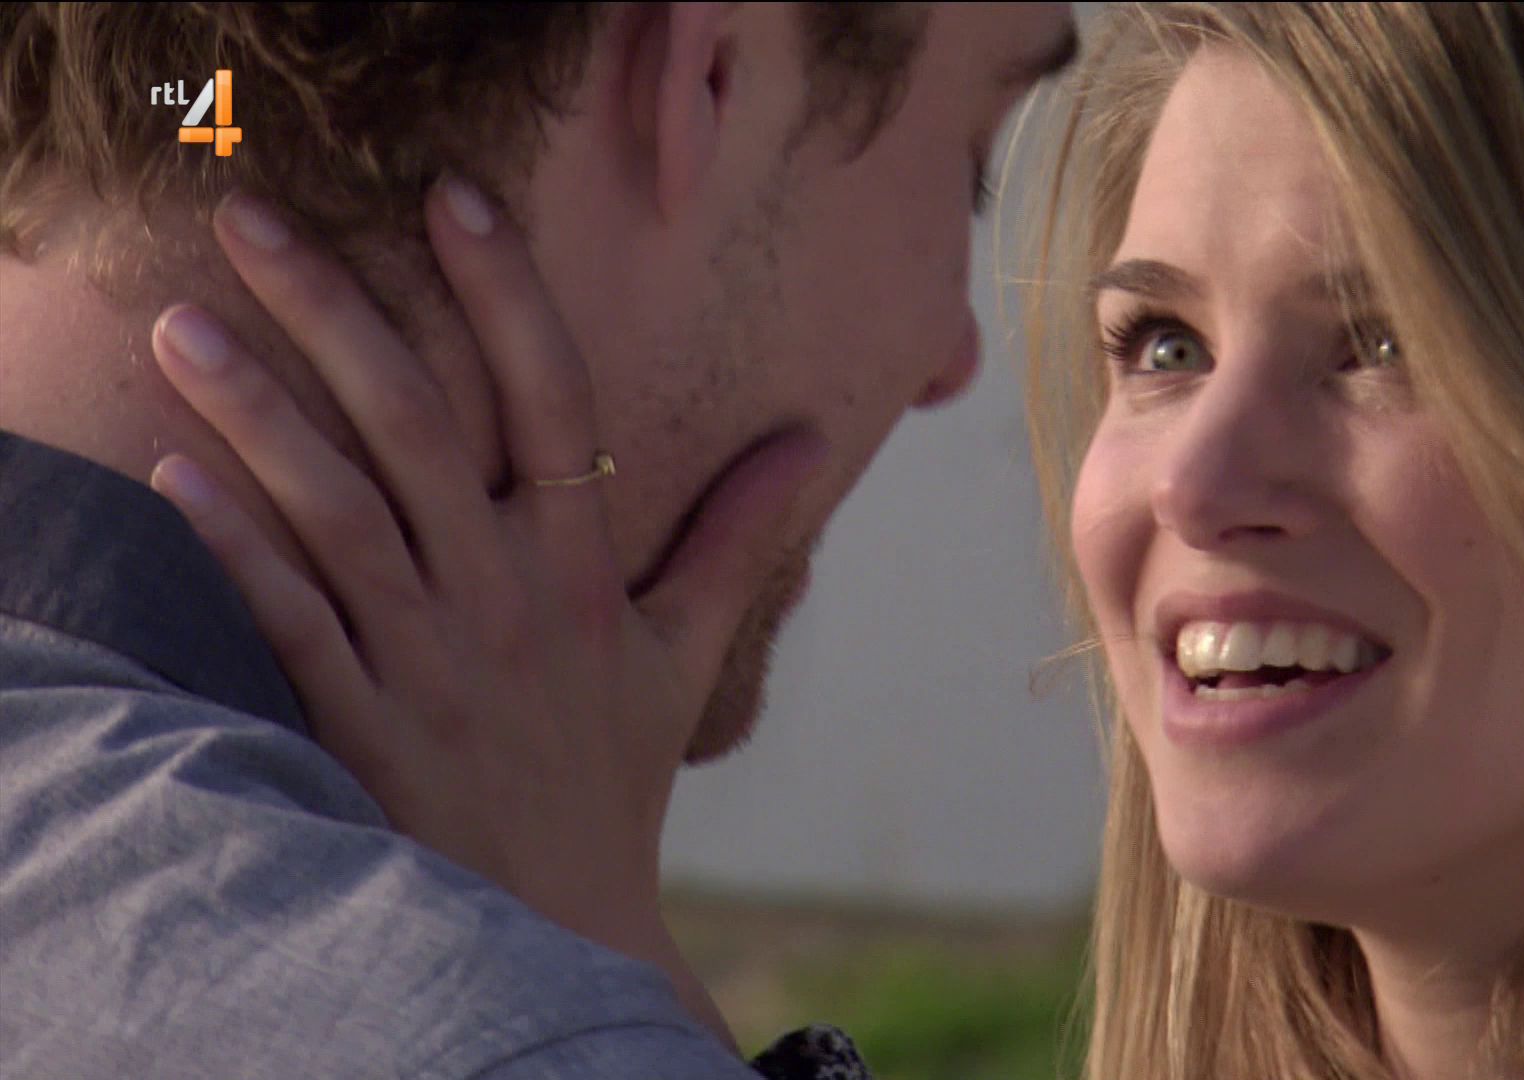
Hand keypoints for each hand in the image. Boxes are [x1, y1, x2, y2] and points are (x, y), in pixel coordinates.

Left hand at [145, 178, 818, 1046]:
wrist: (556, 919)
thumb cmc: (614, 774)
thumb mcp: (688, 651)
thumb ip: (741, 537)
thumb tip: (808, 441)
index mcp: (585, 571)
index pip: (554, 402)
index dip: (505, 295)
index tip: (451, 199)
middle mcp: (508, 599)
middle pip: (419, 427)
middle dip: (334, 312)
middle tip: (252, 219)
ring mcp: (430, 660)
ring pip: (339, 512)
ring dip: (257, 413)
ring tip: (182, 326)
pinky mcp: (360, 722)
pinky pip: (289, 622)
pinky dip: (231, 549)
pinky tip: (174, 475)